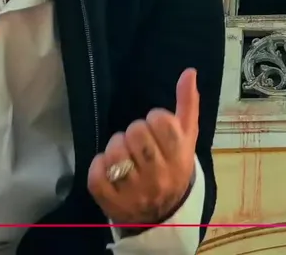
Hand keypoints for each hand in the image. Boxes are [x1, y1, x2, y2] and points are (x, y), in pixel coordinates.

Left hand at [88, 68, 199, 226]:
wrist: (163, 214)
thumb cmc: (174, 166)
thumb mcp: (187, 138)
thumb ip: (188, 103)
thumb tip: (189, 72)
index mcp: (179, 158)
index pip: (160, 121)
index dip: (154, 119)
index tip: (156, 130)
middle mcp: (159, 177)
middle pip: (135, 133)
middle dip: (134, 133)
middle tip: (138, 143)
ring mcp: (134, 192)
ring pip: (114, 153)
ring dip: (115, 148)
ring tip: (124, 156)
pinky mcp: (110, 202)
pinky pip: (96, 174)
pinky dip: (98, 166)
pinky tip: (109, 170)